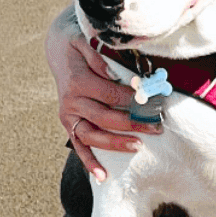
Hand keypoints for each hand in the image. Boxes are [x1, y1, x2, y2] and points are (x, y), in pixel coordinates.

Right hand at [47, 11, 159, 181]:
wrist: (58, 52)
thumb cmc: (78, 46)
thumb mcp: (86, 41)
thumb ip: (99, 57)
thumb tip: (113, 72)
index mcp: (78, 81)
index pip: (110, 94)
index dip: (133, 100)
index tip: (154, 104)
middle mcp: (71, 101)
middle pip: (105, 117)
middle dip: (133, 123)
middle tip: (157, 127)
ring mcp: (69, 116)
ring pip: (93, 135)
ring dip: (116, 143)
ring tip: (139, 146)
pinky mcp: (69, 125)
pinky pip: (79, 146)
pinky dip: (89, 162)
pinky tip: (102, 176)